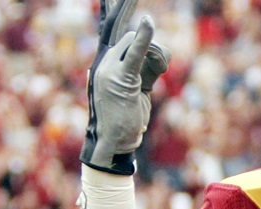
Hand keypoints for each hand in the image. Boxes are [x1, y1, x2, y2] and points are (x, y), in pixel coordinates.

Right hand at [80, 0, 169, 174]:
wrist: (114, 143)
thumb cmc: (125, 120)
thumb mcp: (136, 91)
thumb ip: (142, 71)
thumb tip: (157, 58)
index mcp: (103, 64)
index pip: (111, 30)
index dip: (116, 10)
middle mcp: (103, 63)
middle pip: (127, 35)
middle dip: (139, 31)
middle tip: (145, 59)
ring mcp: (109, 69)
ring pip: (136, 45)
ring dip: (156, 58)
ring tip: (157, 76)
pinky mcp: (121, 77)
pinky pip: (135, 52)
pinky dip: (143, 37)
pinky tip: (147, 21)